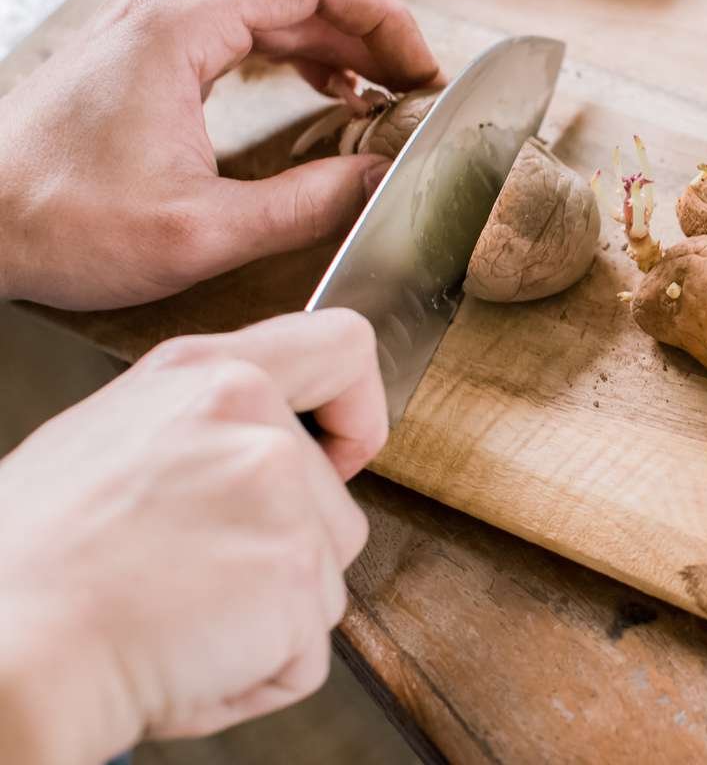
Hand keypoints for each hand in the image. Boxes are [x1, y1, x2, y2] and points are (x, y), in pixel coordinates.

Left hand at [0, 0, 441, 309]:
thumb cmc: (61, 222)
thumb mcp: (202, 231)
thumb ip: (307, 203)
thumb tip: (382, 181)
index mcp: (182, 24)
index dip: (385, 19)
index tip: (423, 69)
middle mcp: (168, 5)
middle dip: (372, 36)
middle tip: (418, 92)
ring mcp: (155, 22)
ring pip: (275, 8)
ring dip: (339, 47)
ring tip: (386, 96)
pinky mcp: (148, 50)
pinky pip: (244, 29)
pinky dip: (298, 55)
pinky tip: (329, 94)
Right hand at [0, 309, 385, 763]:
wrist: (2, 649)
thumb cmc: (28, 564)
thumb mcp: (112, 439)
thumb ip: (204, 429)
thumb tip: (259, 449)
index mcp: (207, 376)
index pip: (343, 346)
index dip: (356, 410)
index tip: (338, 455)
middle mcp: (255, 424)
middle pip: (337, 505)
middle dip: (285, 557)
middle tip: (187, 578)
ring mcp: (284, 500)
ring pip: (326, 580)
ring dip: (270, 618)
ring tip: (177, 615)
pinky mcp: (296, 578)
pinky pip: (306, 653)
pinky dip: (257, 674)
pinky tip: (186, 656)